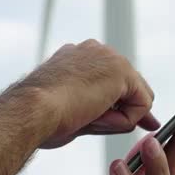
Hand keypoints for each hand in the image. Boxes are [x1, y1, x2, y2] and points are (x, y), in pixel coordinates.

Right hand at [23, 40, 159, 148]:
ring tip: (86, 118)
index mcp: (77, 56)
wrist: (33, 110)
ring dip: (118, 117)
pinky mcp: (121, 70)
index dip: (117, 105)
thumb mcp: (77, 111)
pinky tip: (96, 117)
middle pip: (127, 88)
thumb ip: (107, 112)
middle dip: (123, 111)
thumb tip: (137, 121)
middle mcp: (94, 51)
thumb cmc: (44, 117)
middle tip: (99, 123)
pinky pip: (141, 105)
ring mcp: (109, 57)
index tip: (113, 121)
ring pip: (135, 98)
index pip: (111, 80)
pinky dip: (124, 120)